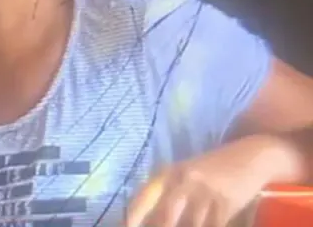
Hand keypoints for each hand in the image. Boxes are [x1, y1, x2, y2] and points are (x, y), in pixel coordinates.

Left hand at [126, 136, 290, 226]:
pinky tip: (205, 225)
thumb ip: (168, 194)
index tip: (126, 226)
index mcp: (169, 172)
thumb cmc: (213, 169)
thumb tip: (146, 218)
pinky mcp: (226, 204)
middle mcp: (184, 180)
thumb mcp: (186, 175)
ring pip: (190, 226)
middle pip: (166, 216)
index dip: (134, 215)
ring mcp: (206, 192)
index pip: (145, 196)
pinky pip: (212, 226)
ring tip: (186, 226)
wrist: (250, 157)